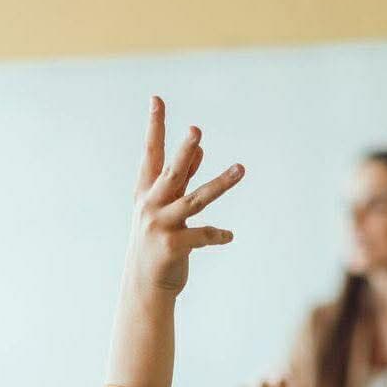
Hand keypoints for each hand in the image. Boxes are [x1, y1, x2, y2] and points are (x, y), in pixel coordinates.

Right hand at [121, 96, 242, 301]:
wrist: (144, 287)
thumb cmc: (157, 244)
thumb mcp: (165, 209)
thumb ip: (182, 179)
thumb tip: (199, 150)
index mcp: (146, 193)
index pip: (151, 153)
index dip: (155, 126)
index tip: (157, 99)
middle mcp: (151, 206)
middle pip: (172, 173)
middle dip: (184, 152)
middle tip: (196, 131)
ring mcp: (161, 226)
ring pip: (195, 200)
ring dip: (221, 183)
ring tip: (241, 169)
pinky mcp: (173, 247)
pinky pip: (203, 235)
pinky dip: (218, 234)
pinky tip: (229, 236)